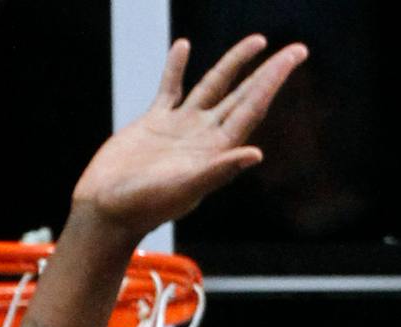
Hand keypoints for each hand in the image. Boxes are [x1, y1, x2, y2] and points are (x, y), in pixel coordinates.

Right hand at [71, 36, 306, 237]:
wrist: (106, 210)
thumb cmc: (143, 206)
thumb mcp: (184, 189)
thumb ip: (218, 170)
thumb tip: (256, 154)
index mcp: (216, 149)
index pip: (253, 107)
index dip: (274, 80)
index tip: (295, 55)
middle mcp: (203, 135)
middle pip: (243, 95)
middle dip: (268, 72)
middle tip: (295, 50)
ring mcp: (179, 128)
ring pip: (212, 86)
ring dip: (233, 64)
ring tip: (257, 41)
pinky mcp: (153, 124)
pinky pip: (169, 89)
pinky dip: (175, 68)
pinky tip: (183, 46)